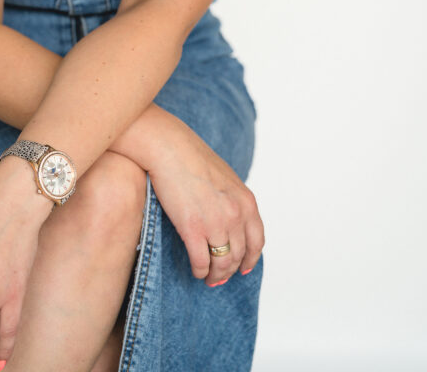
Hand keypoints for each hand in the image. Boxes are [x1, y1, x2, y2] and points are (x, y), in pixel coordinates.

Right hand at [148, 123, 263, 286]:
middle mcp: (235, 214)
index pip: (257, 241)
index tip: (244, 268)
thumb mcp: (225, 178)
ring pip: (222, 263)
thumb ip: (233, 200)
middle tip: (220, 277)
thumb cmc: (192, 158)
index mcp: (246, 201)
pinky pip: (201, 262)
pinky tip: (196, 270)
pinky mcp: (193, 229)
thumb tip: (231, 222)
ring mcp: (215, 223)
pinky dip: (200, 271)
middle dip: (230, 270)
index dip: (251, 259)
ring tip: (208, 277)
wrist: (169, 148)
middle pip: (239, 255)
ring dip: (216, 275)